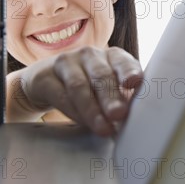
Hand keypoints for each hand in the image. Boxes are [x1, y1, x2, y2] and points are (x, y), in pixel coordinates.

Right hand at [7, 46, 142, 136]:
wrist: (47, 82)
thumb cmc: (89, 87)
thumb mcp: (108, 89)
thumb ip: (123, 99)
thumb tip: (139, 122)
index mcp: (111, 56)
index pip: (122, 61)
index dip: (129, 71)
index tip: (135, 82)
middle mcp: (90, 55)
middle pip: (101, 75)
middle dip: (111, 97)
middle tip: (119, 114)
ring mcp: (66, 63)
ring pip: (79, 86)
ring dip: (92, 109)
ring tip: (103, 128)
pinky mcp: (45, 77)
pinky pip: (60, 95)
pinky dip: (74, 111)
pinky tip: (83, 122)